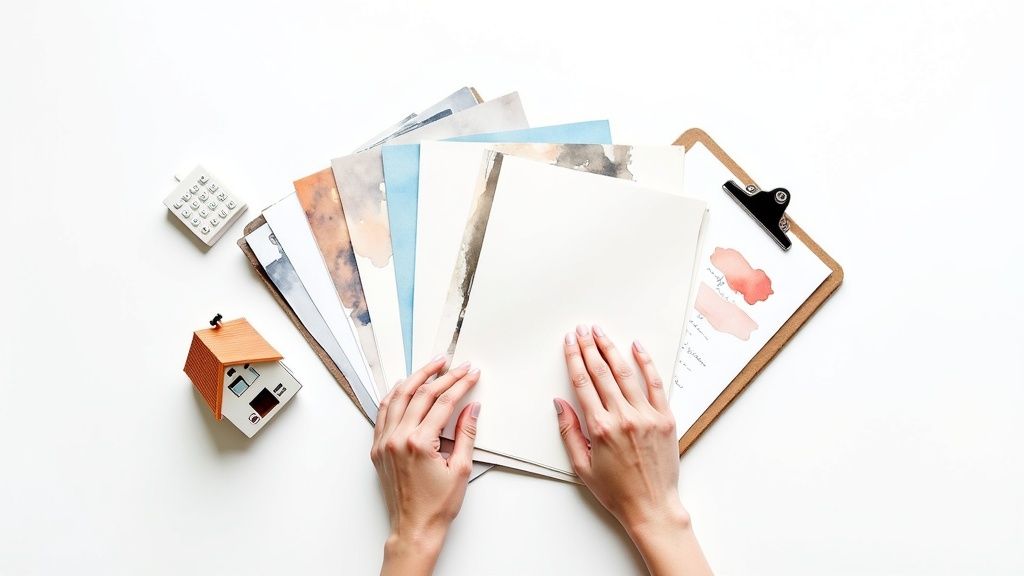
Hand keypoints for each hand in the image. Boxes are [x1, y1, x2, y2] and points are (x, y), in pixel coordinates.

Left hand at [370, 355, 480, 575]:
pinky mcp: (377, 449)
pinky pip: (384, 413)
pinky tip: (404, 387)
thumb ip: (466, 433)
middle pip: (421, 394)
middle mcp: (397, 439)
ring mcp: (384, 442)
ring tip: (431, 366)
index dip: (459, 384)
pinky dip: (395, 396)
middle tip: (455, 364)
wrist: (414, 528)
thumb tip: (471, 407)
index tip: (470, 373)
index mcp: (419, 443)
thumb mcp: (461, 469)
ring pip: (398, 397)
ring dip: (415, 378)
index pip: (443, 402)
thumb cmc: (437, 506)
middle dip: (441, 375)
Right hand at [555, 325, 711, 575]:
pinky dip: (646, 363)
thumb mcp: (582, 466)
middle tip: (582, 330)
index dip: (574, 359)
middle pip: (602, 372)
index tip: (570, 342)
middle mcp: (624, 417)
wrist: (652, 507)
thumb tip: (560, 403)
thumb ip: (569, 431)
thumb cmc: (616, 491)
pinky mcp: (665, 419)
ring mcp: (647, 416)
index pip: (583, 383)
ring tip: (601, 333)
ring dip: (611, 349)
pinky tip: (637, 347)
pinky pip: (655, 384)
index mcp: (600, 428)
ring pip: (626, 374)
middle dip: (590, 348)